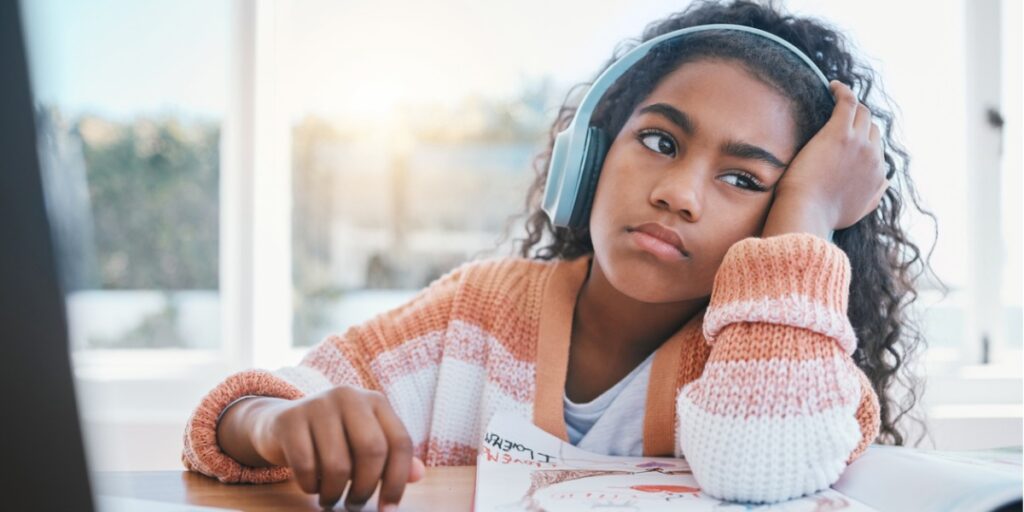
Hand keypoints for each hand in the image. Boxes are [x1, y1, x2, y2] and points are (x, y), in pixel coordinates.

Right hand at [249, 387, 425, 509]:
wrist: (282, 423)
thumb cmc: (334, 438)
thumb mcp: (365, 442)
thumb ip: (392, 458)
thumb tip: (418, 474)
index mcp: (375, 401)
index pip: (400, 442)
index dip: (397, 481)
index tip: (389, 510)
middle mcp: (350, 396)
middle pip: (372, 451)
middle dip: (365, 488)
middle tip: (355, 505)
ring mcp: (318, 404)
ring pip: (338, 464)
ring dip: (335, 493)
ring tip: (332, 499)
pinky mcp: (290, 419)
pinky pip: (306, 466)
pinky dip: (310, 486)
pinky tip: (312, 486)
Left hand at [762, 81, 888, 237]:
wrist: (807, 213)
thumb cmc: (824, 215)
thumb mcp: (858, 210)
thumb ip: (875, 194)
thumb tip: (886, 181)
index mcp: (877, 174)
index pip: (876, 145)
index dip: (863, 136)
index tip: (849, 132)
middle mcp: (873, 156)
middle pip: (871, 126)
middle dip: (859, 119)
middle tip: (839, 113)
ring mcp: (859, 143)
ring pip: (862, 112)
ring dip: (851, 103)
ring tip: (835, 96)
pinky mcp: (840, 133)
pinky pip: (848, 101)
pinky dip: (842, 90)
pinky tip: (832, 86)